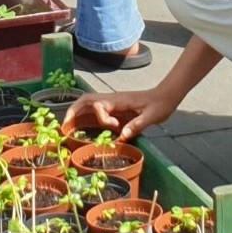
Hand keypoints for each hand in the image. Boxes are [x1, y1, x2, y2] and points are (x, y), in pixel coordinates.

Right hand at [61, 89, 176, 142]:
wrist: (166, 96)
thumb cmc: (161, 104)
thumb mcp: (152, 116)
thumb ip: (137, 125)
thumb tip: (122, 136)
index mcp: (119, 100)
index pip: (99, 105)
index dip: (102, 118)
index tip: (116, 126)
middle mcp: (111, 100)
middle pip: (85, 100)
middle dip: (73, 111)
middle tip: (65, 126)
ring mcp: (111, 103)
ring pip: (87, 105)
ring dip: (75, 114)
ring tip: (67, 128)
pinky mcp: (114, 109)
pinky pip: (95, 111)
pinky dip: (85, 118)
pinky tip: (81, 129)